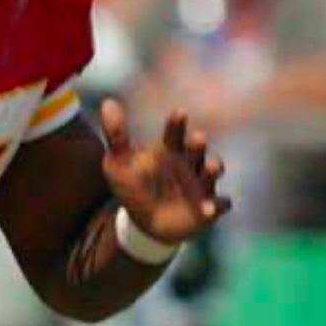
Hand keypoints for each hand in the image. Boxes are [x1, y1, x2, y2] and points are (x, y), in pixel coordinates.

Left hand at [101, 99, 230, 244]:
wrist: (145, 223)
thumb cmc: (134, 186)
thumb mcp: (120, 163)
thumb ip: (116, 135)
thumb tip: (107, 102)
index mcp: (170, 151)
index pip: (175, 133)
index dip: (178, 124)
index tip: (179, 113)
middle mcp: (189, 164)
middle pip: (197, 150)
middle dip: (198, 144)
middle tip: (197, 138)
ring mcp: (200, 186)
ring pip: (213, 172)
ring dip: (214, 169)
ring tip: (212, 167)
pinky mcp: (207, 208)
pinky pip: (218, 205)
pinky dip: (216, 206)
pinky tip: (208, 209)